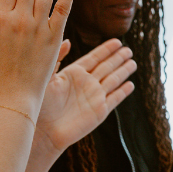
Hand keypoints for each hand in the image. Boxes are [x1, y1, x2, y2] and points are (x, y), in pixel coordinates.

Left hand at [32, 38, 135, 157]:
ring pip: (113, 80)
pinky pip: (114, 98)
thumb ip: (58, 58)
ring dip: (123, 71)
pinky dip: (123, 92)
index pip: (94, 58)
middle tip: (128, 50)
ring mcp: (93, 97)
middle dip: (117, 58)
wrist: (43, 130)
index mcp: (73, 73)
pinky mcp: (99, 111)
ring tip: (133, 62)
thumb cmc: (40, 104)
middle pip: (106, 67)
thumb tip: (68, 41)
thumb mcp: (47, 77)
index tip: (117, 41)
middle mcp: (85, 84)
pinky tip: (130, 85)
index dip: (106, 50)